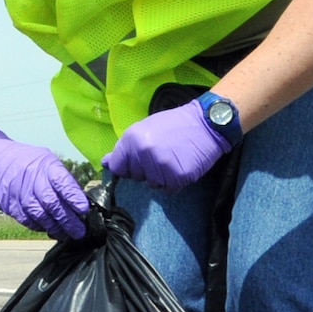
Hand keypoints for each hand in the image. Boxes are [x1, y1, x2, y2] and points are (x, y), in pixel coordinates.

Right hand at [0, 125, 91, 239]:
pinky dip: (40, 227)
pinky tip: (49, 229)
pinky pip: (27, 220)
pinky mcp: (9, 205)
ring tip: (67, 235)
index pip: (62, 182)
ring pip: (40, 216)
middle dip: (68, 220)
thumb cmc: (25, 160)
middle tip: (80, 231)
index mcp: (46, 165)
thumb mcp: (46, 160)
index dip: (73, 197)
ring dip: (56, 228)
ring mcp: (19, 194)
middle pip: (53, 204)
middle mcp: (32, 180)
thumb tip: (79, 200)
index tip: (83, 209)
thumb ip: (61, 179)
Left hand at [102, 100, 229, 190]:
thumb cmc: (174, 125)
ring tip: (174, 159)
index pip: (117, 167)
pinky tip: (182, 166)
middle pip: (136, 177)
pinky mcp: (177, 177)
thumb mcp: (146, 128)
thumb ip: (125, 148)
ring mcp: (160, 166)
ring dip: (161, 177)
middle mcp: (143, 153)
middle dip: (146, 170)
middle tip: (162, 154)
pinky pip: (169, 189)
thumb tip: (106, 164)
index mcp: (132, 139)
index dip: (127, 166)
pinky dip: (175, 181)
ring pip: (153, 184)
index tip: (138, 161)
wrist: (206, 122)